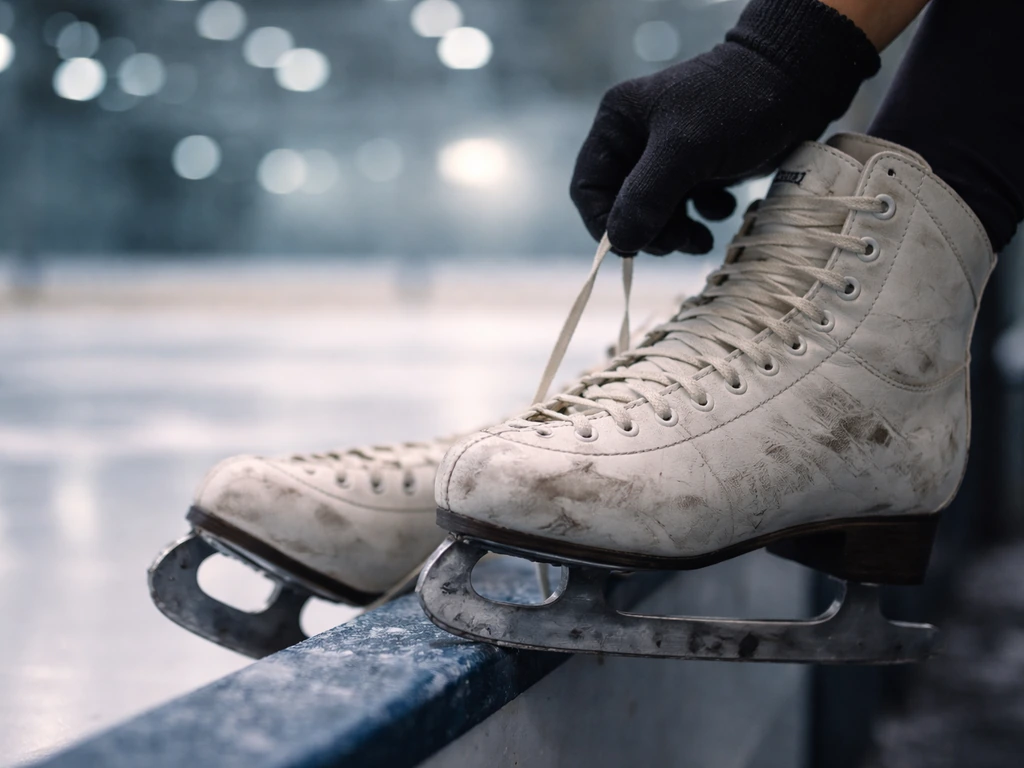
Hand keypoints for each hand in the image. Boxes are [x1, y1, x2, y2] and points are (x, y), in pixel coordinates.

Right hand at [571, 0, 879, 255]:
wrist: (799, 83)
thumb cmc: (736, 106)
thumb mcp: (685, 150)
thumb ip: (647, 197)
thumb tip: (620, 243)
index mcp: (618, 124)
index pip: (588, 188)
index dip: (604, 223)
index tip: (630, 247)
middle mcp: (637, 140)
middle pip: (622, 206)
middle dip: (648, 230)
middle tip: (678, 241)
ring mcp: (668, 157)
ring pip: (654, 213)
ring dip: (675, 233)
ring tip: (702, 237)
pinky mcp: (699, 169)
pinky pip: (686, 209)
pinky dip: (702, 218)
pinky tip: (724, 207)